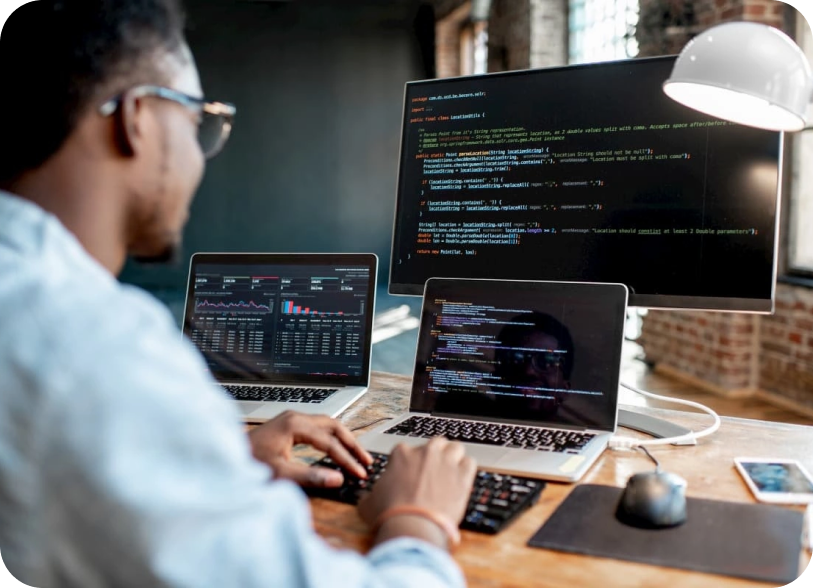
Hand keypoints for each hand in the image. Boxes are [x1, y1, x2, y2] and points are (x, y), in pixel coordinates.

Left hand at [248, 411, 371, 487]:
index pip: (330, 442)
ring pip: (326, 425)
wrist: (225, 456)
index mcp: (295, 425)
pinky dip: (331, 438)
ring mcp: (290, 419)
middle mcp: (295, 417)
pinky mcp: (287, 426)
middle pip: (333, 426)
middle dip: (352, 444)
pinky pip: (317, 428)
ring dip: (343, 439)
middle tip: (366, 461)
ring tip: (356, 455)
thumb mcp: (280, 473)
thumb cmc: (247, 463)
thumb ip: (310, 476)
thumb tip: (338, 479)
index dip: (347, 459)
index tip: (360, 473)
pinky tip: (335, 449)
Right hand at [357, 437, 476, 530]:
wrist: (412, 527)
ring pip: (455, 447)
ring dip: (453, 457)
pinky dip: (467, 470)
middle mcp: (425, 452)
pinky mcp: (463, 475)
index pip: (408, 450)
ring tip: (450, 473)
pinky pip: (470, 463)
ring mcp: (446, 461)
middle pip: (435, 443)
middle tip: (433, 472)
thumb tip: (367, 497)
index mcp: (401, 454)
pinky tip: (462, 481)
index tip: (411, 475)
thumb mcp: (368, 503)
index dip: (410, 463)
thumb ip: (370, 494)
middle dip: (435, 455)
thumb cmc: (389, 515)